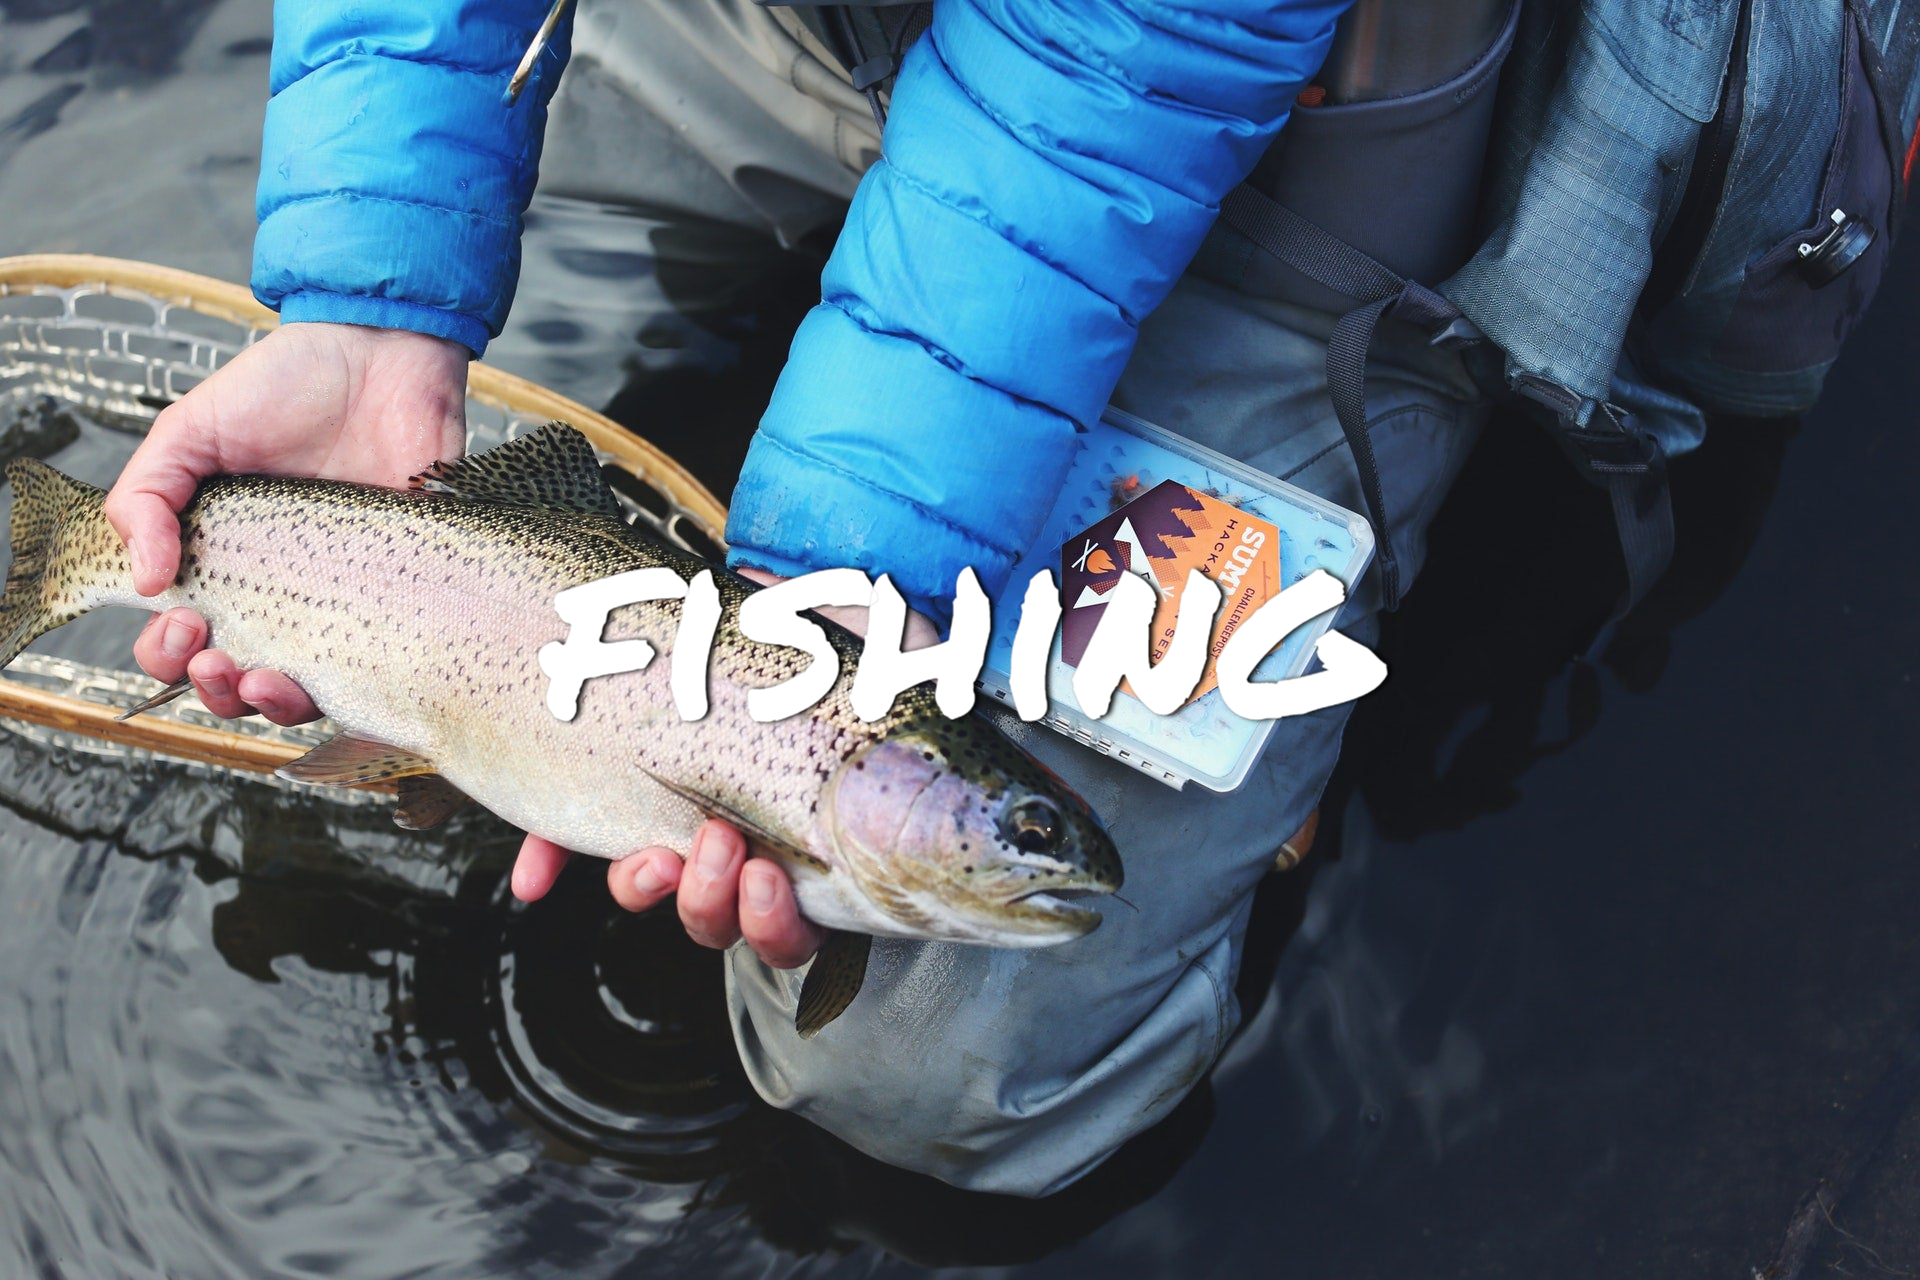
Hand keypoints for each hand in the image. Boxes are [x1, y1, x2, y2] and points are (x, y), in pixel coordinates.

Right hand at [106, 322, 467, 723]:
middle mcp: (280, 591)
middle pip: (235, 681)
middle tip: (214, 655)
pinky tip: (332, 675)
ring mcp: (344, 598)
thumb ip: (147, 496)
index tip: (181, 622)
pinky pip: (381, 666)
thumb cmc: (288, 386)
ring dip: (271, 703)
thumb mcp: (191, 429)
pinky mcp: (403, 595)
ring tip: (261, 679)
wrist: (383, 356)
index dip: (168, 654)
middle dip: (212, 688)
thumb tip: (145, 581)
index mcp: (222, 561)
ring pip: (303, 690)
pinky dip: (353, 688)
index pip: (182, 639)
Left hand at [512, 568, 939, 969]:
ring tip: (647, 850)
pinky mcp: (618, 784)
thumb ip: (907, 685)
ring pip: (656, 890)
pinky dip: (554, 856)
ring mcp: (680, 817)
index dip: (778, 927)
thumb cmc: (849, 637)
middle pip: (719, 920)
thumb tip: (931, 700)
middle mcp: (747, 844)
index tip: (770, 881)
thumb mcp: (895, 661)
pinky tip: (537, 875)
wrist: (776, 595)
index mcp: (814, 842)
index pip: (798, 927)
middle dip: (709, 901)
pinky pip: (576, 838)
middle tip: (716, 845)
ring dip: (645, 886)